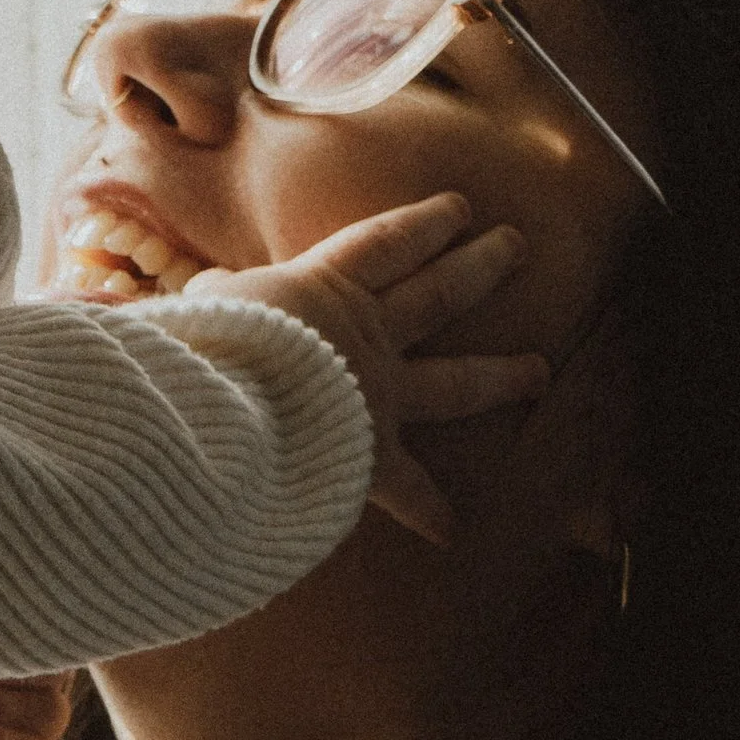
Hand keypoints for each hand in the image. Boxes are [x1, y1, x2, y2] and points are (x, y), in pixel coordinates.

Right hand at [181, 195, 547, 547]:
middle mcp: (366, 336)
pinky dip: (427, 510)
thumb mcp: (205, 305)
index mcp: (323, 288)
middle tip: (516, 245)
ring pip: (455, 379)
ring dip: (502, 374)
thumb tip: (198, 294)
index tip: (460, 208)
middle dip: (479, 266)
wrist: (219, 405)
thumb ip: (215, 300)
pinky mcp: (371, 454)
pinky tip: (451, 531)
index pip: (385, 244)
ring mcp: (379, 395)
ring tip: (541, 372)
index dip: (423, 225)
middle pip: (437, 293)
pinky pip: (408, 488)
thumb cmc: (203, 345)